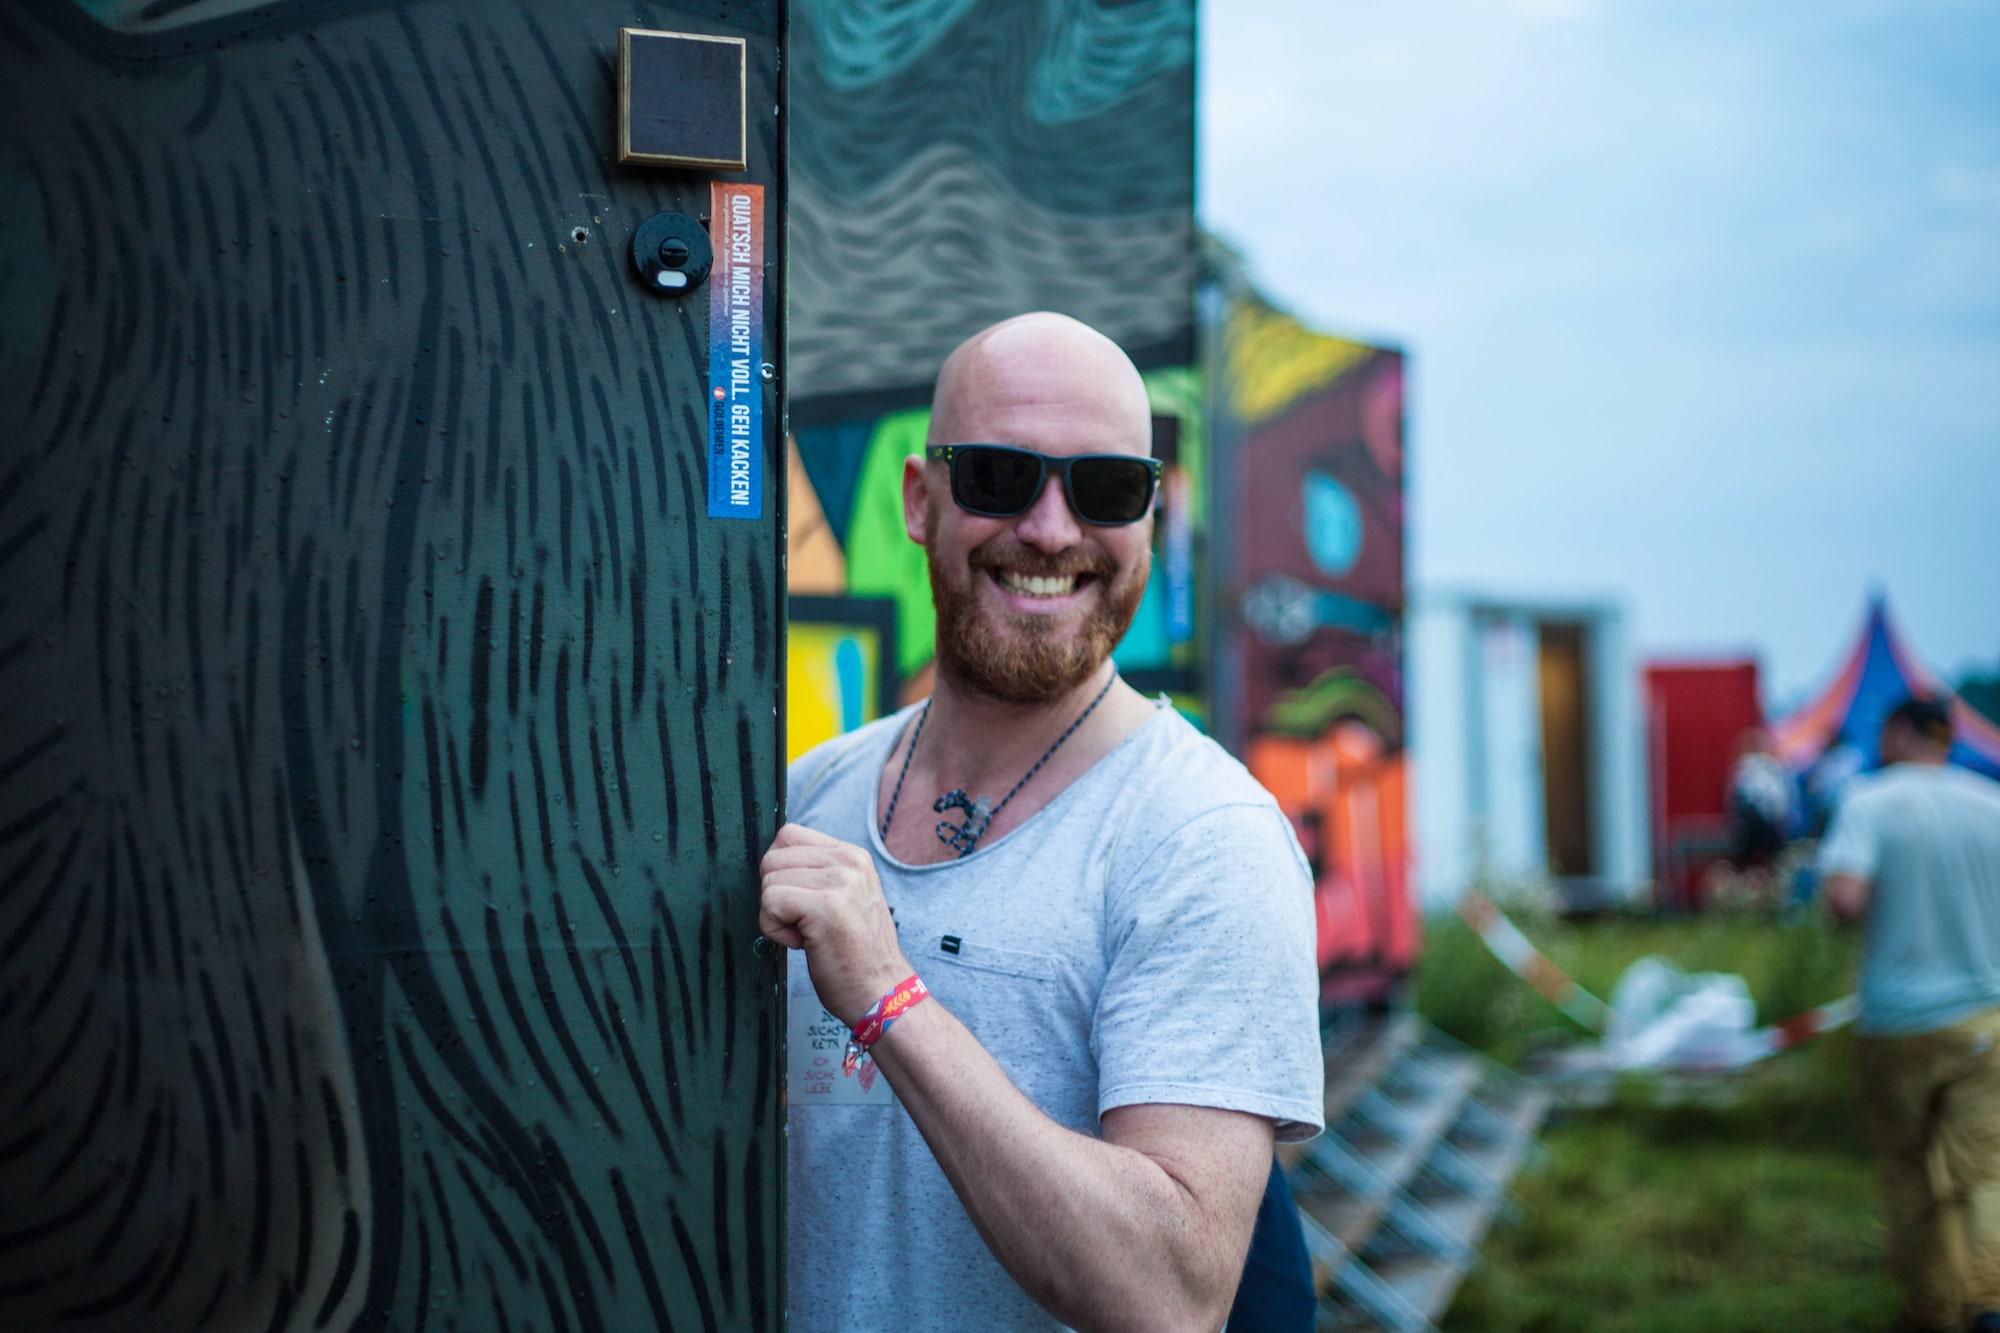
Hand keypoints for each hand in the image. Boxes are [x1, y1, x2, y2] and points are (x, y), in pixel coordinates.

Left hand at [759, 823, 910, 1025]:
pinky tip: (803, 943)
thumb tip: (772, 860)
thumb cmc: (855, 952)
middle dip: (776, 894)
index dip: (781, 870)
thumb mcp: (847, 896)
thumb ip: (818, 872)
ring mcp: (839, 881)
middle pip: (773, 858)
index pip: (788, 835)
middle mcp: (848, 861)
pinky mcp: (825, 905)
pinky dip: (775, 930)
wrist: (881, 991)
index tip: (801, 901)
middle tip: (804, 923)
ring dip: (776, 915)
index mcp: (852, 855)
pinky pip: (770, 903)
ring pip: (769, 881)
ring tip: (807, 934)